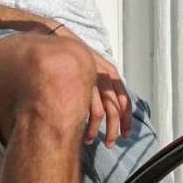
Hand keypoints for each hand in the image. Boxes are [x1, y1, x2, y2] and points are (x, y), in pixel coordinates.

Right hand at [55, 24, 132, 145]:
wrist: (56, 39)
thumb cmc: (73, 57)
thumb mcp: (92, 69)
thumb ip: (101, 84)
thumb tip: (108, 105)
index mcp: (111, 73)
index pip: (125, 100)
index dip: (127, 119)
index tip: (126, 134)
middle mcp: (104, 76)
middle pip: (115, 109)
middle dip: (115, 130)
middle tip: (111, 144)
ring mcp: (91, 80)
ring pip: (102, 112)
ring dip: (99, 130)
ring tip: (93, 141)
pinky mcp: (77, 84)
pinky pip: (87, 110)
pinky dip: (87, 125)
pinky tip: (84, 133)